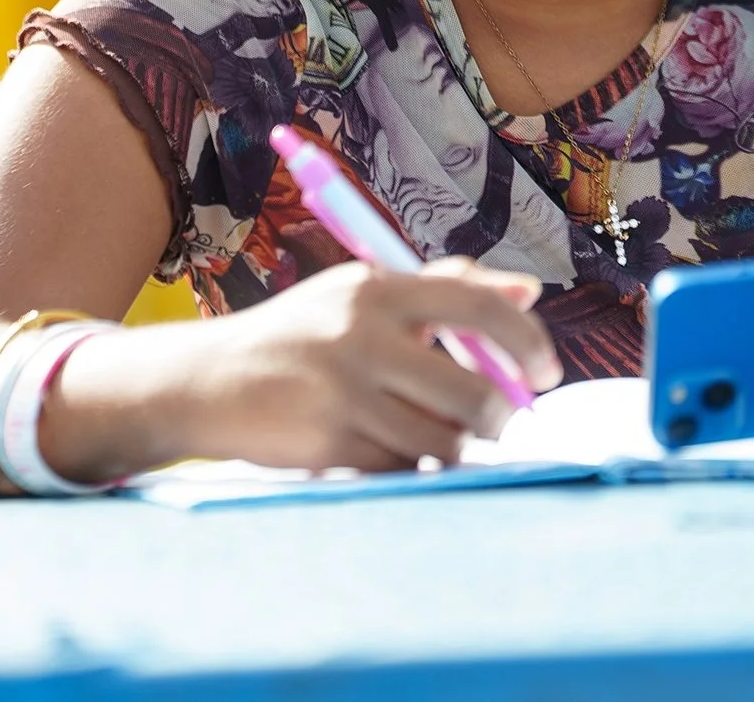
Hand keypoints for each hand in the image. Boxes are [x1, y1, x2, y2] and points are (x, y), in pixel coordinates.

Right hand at [139, 259, 561, 473]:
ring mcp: (342, 392)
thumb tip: (530, 293)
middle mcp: (360, 335)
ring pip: (444, 438)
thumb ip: (446, 288)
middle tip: (498, 419)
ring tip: (441, 432)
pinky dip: (414, 464)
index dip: (526, 341)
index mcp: (377, 288)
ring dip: (456, 444)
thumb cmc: (303, 335)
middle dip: (499, 414)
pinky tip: (397, 447)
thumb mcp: (364, 294)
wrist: (207, 379)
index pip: (477, 305)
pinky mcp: (327, 442)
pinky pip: (404, 467)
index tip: (546, 372)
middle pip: (473, 391)